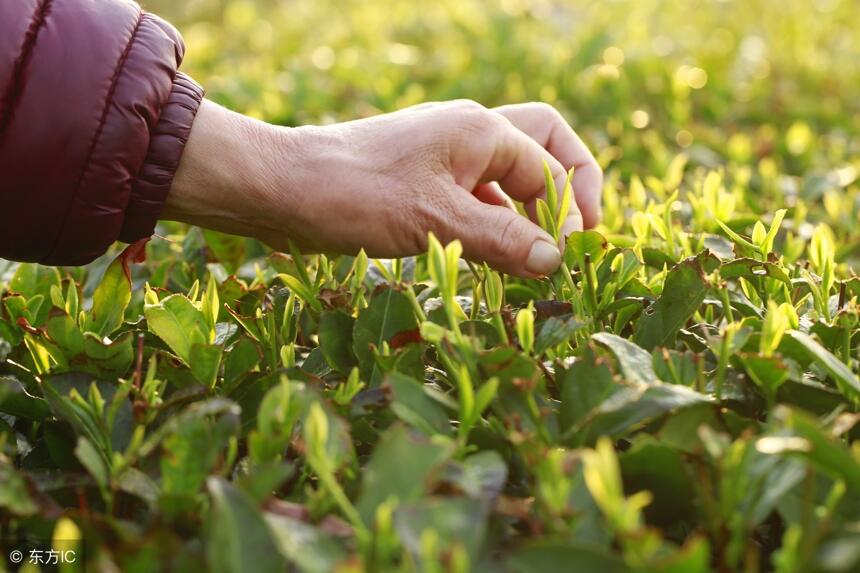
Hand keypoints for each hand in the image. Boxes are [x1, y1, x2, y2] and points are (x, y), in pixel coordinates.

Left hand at [164, 99, 601, 276]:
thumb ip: (503, 240)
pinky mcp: (421, 181)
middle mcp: (468, 134)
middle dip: (569, 187)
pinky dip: (493, 223)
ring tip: (535, 259)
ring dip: (529, 212)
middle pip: (544, 146)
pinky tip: (490, 258)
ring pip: (507, 177)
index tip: (567, 258)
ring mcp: (443, 156)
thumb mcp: (437, 221)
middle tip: (580, 234)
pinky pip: (474, 196)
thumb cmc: (356, 195)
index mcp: (481, 130)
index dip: (571, 211)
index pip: (553, 166)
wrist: (282, 188)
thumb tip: (556, 260)